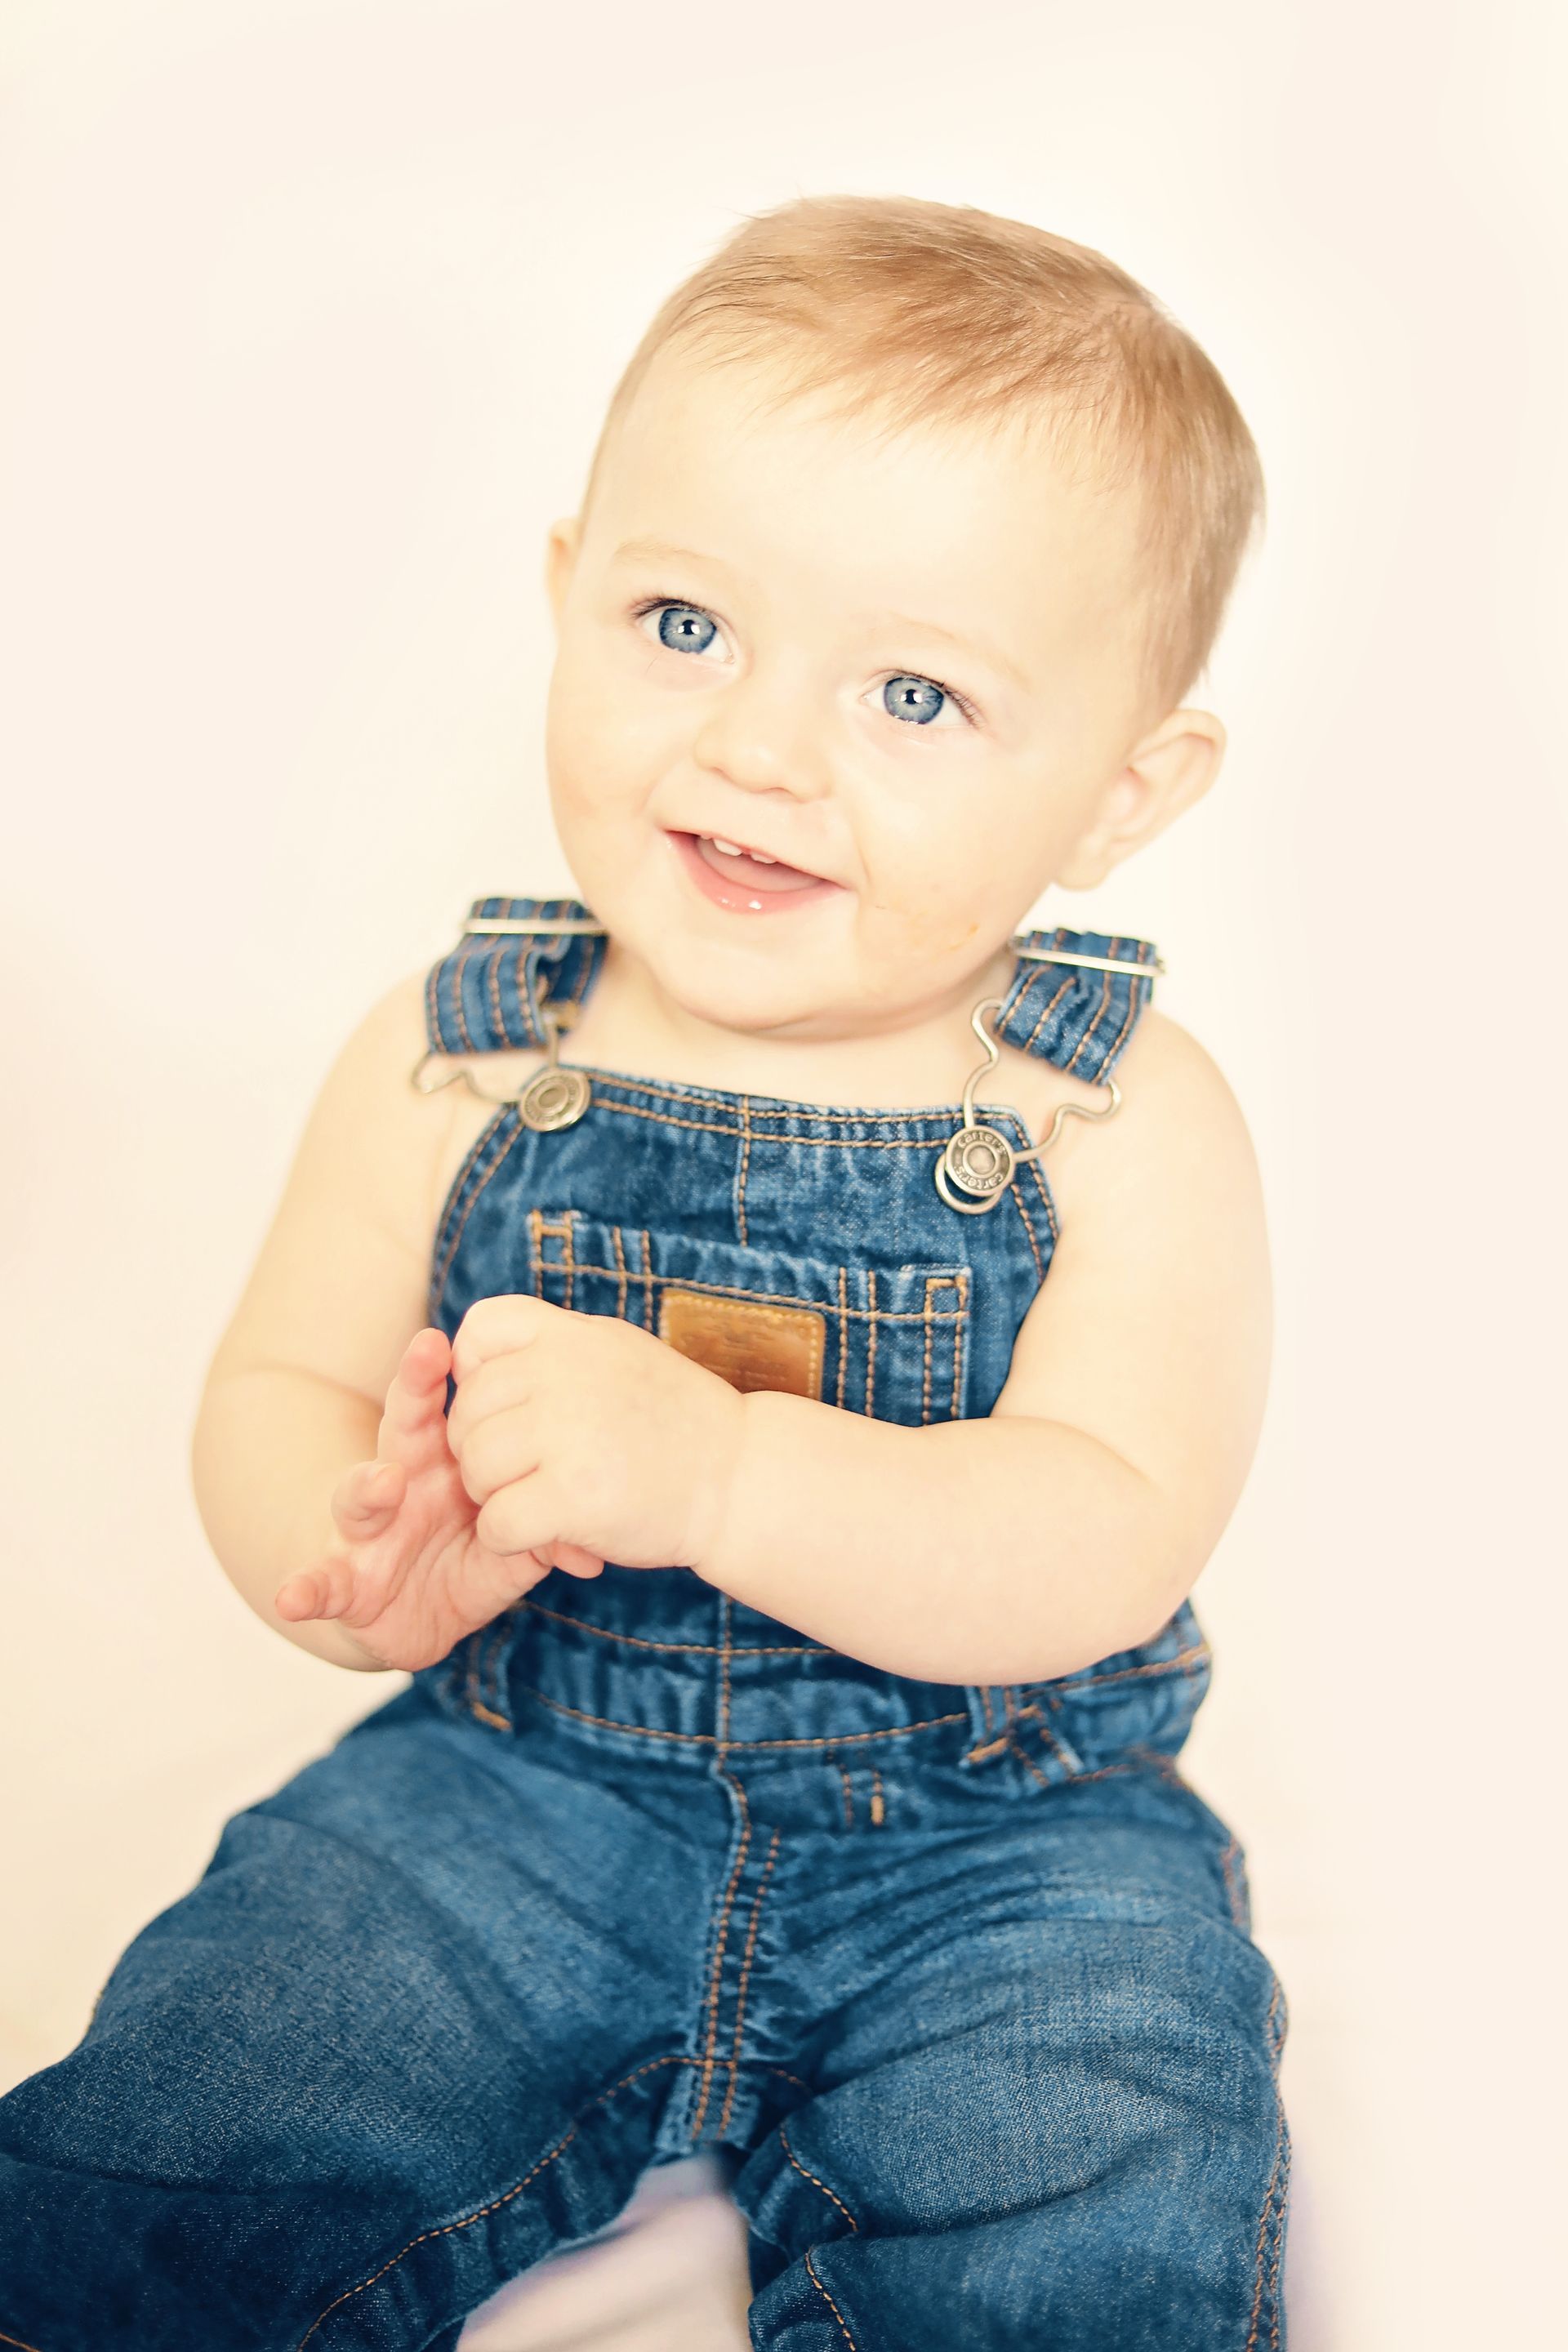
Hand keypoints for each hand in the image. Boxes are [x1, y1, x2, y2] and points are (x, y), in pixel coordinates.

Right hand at [274, 1326, 604, 1670]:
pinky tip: (291, 1597)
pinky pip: (319, 1585)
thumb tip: (590, 1551)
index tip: (446, 1338)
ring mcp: (364, 1532)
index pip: (441, 1407)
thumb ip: (543, 1536)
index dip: (439, 1373)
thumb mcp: (509, 1544)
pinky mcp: (343, 1585)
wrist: (414, 1611)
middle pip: (401, 1429)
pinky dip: (303, 1589)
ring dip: (366, 1488)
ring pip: (356, 1499)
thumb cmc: (466, 1554)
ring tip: (382, 1483)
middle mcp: (397, 1483)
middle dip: (412, 1390)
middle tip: (428, 1355)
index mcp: (439, 1462)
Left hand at [445, 1294, 746, 1573]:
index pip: (478, 1330)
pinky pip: (495, 1523)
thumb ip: (552, 1352)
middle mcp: (564, 1372)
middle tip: (525, 1472)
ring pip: (474, 1468)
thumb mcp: (617, 1354)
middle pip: (468, 1411)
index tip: (507, 1406)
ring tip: (537, 1501)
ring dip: (494, 1497)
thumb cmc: (673, 1423)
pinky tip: (547, 1535)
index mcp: (573, 1335)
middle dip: (481, 1450)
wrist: (739, 1479)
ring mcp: (567, 1432)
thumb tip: (465, 1363)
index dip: (473, 1372)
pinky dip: (509, 1540)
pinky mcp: (573, 1496)